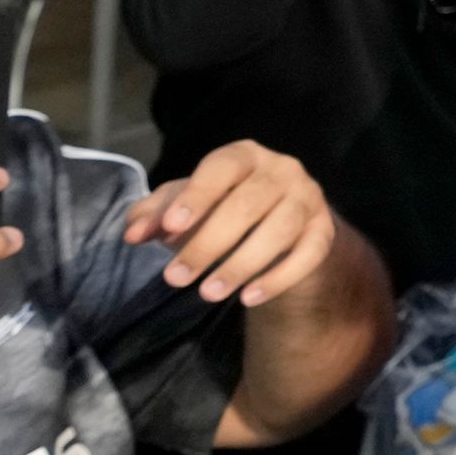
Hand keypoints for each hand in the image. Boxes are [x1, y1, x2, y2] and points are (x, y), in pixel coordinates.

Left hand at [121, 141, 338, 307]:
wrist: (278, 230)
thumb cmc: (220, 211)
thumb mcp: (184, 209)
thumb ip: (155, 216)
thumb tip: (132, 233)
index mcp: (245, 156)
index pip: (222, 167)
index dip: (196, 196)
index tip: (169, 229)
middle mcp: (283, 170)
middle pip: (249, 203)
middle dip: (209, 243)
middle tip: (175, 279)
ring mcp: (309, 199)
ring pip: (281, 229)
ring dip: (242, 264)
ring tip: (208, 294)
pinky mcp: (324, 231)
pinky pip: (309, 254)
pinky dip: (279, 278)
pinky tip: (249, 298)